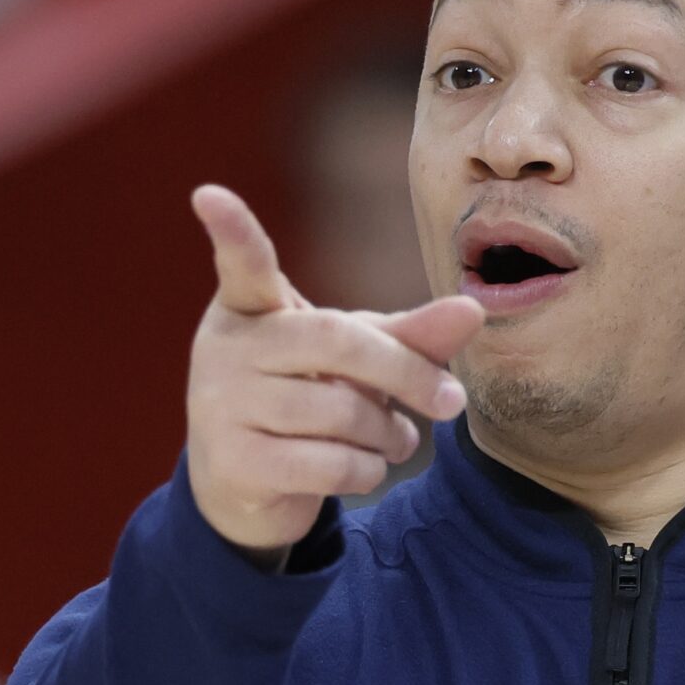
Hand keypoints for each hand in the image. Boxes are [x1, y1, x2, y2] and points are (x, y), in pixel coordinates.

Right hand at [185, 184, 482, 555]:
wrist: (242, 488)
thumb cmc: (305, 401)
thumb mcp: (353, 360)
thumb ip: (408, 334)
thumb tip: (475, 309)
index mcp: (250, 309)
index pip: (243, 264)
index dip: (232, 231)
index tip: (209, 195)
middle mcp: (225, 351)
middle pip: (338, 342)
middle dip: (407, 373)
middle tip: (452, 400)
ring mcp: (220, 408)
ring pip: (341, 413)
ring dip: (391, 434)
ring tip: (397, 439)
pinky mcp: (233, 465)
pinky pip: (330, 465)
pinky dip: (368, 471)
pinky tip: (366, 468)